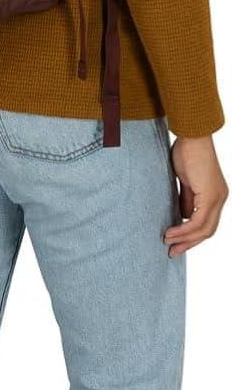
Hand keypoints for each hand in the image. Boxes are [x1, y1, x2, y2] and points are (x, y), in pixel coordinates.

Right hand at [163, 135, 228, 255]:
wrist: (192, 137)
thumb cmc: (187, 152)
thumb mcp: (185, 181)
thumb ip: (186, 199)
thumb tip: (182, 216)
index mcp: (216, 195)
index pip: (207, 224)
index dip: (192, 236)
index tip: (175, 242)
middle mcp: (220, 199)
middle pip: (208, 231)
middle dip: (189, 243)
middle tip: (172, 251)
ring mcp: (217, 198)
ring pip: (204, 229)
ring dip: (185, 239)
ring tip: (168, 243)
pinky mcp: (210, 197)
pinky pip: (198, 221)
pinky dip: (184, 230)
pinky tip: (171, 232)